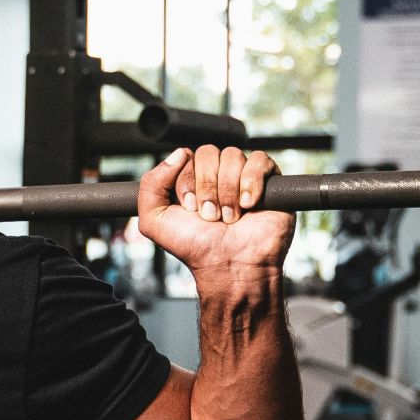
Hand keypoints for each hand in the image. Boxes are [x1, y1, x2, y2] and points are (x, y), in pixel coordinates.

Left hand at [134, 145, 294, 275]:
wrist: (230, 267)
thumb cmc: (195, 246)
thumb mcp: (155, 221)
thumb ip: (150, 185)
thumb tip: (179, 152)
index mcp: (190, 178)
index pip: (186, 157)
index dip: (186, 181)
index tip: (190, 209)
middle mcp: (216, 174)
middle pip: (209, 153)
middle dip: (207, 187)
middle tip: (211, 216)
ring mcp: (242, 175)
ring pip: (233, 155)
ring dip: (228, 190)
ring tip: (230, 217)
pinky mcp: (269, 181)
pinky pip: (261, 160)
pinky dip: (252, 181)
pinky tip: (249, 205)